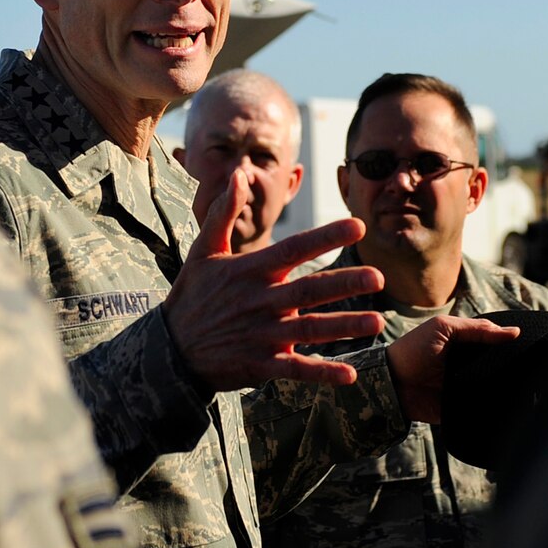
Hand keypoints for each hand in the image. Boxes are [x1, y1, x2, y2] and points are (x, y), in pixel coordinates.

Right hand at [164, 169, 388, 391]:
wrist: (169, 349)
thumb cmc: (192, 295)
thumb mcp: (203, 251)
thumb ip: (223, 212)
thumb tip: (238, 174)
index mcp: (250, 271)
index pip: (293, 249)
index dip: (325, 237)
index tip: (357, 226)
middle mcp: (260, 301)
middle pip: (309, 290)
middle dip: (345, 283)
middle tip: (378, 277)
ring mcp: (261, 334)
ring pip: (309, 329)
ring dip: (344, 326)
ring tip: (377, 322)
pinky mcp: (260, 364)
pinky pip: (296, 369)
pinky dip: (322, 372)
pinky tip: (350, 373)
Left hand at [386, 314, 521, 423]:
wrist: (390, 386)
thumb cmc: (413, 350)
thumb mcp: (443, 329)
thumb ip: (477, 329)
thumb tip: (514, 332)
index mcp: (467, 345)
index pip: (497, 343)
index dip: (512, 344)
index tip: (534, 344)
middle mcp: (471, 365)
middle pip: (500, 366)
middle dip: (513, 367)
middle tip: (531, 367)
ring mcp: (468, 387)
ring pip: (496, 387)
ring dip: (505, 386)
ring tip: (524, 385)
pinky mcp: (464, 408)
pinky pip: (485, 408)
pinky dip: (494, 406)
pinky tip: (508, 403)